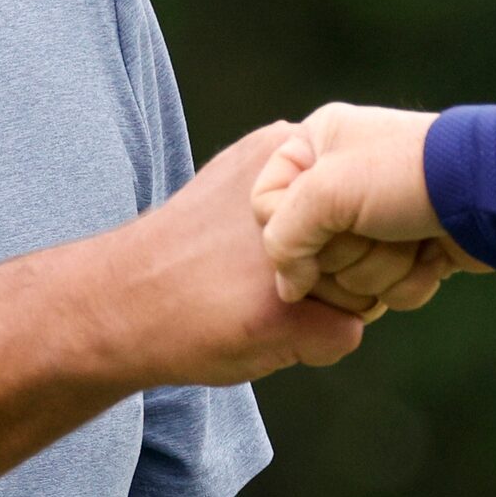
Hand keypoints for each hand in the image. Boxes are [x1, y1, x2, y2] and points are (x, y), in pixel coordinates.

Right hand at [106, 123, 378, 386]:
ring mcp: (293, 256)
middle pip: (376, 244)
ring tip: (265, 304)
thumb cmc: (186, 249)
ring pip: (370, 292)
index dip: (343, 234)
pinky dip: (315, 345)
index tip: (293, 249)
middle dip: (343, 271)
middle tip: (275, 282)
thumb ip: (300, 181)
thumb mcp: (241, 183)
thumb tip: (371, 196)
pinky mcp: (285, 312)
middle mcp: (298, 197)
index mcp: (287, 151)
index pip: (367, 198)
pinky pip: (348, 334)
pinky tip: (264, 331)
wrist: (118, 301)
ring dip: (331, 308)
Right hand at [252, 104, 484, 307]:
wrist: (493, 193)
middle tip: (376, 228)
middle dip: (347, 254)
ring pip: (349, 278)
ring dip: (382, 269)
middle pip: (309, 251)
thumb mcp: (326, 192)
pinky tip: (433, 257)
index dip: (288, 230)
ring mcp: (378, 216)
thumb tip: (288, 288)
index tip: (322, 226)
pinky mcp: (411, 248)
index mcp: (316, 144)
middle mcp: (342, 178)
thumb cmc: (406, 175)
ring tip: (411, 239)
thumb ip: (283, 238)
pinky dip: (410, 282)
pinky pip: (385, 290)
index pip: (265, 205)